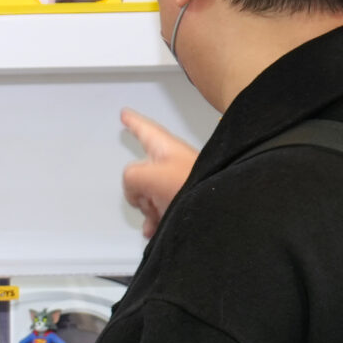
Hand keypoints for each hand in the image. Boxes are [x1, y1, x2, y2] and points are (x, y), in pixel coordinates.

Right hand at [120, 109, 198, 238]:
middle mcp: (170, 162)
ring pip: (149, 192)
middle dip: (137, 189)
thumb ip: (130, 178)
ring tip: (155, 219)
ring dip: (146, 208)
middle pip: (142, 170)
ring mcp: (177, 182)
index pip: (144, 130)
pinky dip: (155, 218)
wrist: (217, 209)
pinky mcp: (184, 199)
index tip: (124, 114)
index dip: (133, 122)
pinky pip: (160, 207)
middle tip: (144, 199)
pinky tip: (154, 228)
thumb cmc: (187, 185)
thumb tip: (137, 194)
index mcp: (164, 148)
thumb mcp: (146, 177)